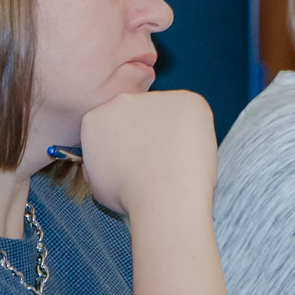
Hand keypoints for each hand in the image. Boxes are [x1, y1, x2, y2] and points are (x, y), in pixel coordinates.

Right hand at [76, 91, 216, 217]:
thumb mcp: (97, 183)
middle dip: (150, 134)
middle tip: (160, 162)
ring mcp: (155, 98)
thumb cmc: (132, 197)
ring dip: (174, 132)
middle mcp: (122, 101)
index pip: (115, 126)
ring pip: (169, 113)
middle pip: (140, 114)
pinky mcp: (186, 100)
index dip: (130, 146)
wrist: (163, 197)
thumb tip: (109, 160)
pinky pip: (194, 113)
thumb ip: (101, 161)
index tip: (139, 163)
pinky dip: (198, 131)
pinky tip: (191, 153)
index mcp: (96, 119)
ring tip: (177, 161)